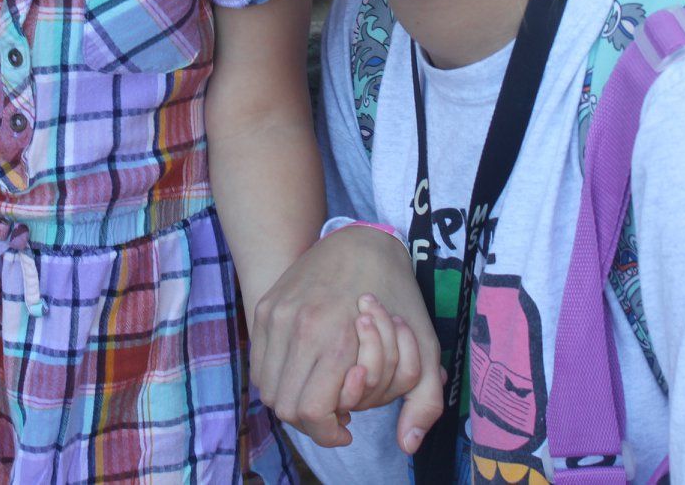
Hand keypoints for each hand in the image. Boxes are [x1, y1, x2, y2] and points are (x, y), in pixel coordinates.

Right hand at [251, 226, 443, 452]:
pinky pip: (259, 363)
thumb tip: (407, 444)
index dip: (327, 430)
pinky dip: (277, 379)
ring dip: (291, 400)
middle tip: (334, 411)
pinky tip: (304, 371)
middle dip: (310, 420)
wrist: (361, 240)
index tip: (346, 428)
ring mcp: (276, 316)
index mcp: (337, 339)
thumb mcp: (425, 346)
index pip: (311, 411)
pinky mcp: (265, 308)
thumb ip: (424, 401)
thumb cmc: (397, 296)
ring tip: (319, 391)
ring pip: (267, 388)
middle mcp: (299, 327)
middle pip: (284, 405)